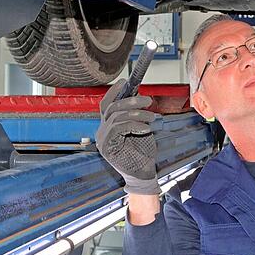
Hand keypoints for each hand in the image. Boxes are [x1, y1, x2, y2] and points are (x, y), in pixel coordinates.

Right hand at [95, 79, 158, 194]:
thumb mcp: (140, 127)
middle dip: (131, 100)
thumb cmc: (143, 151)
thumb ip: (135, 114)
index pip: (106, 105)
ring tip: (153, 116)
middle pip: (111, 107)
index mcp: (108, 126)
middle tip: (148, 100)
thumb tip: (137, 95)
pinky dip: (134, 124)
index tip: (125, 82)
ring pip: (116, 116)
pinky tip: (146, 128)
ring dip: (137, 113)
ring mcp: (102, 139)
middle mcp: (102, 131)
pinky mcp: (107, 147)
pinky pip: (119, 127)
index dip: (114, 92)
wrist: (144, 172)